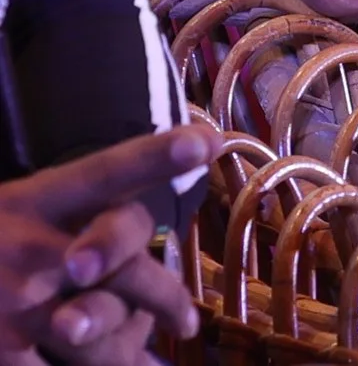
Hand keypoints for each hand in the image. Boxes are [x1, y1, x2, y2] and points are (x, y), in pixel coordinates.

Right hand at [0, 125, 209, 365]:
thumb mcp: (31, 205)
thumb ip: (100, 210)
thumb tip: (202, 166)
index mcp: (40, 198)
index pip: (106, 172)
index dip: (155, 157)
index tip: (206, 144)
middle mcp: (27, 245)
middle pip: (119, 267)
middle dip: (159, 295)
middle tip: (186, 322)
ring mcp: (12, 300)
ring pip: (95, 329)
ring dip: (125, 348)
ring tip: (149, 356)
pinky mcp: (0, 348)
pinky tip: (128, 365)